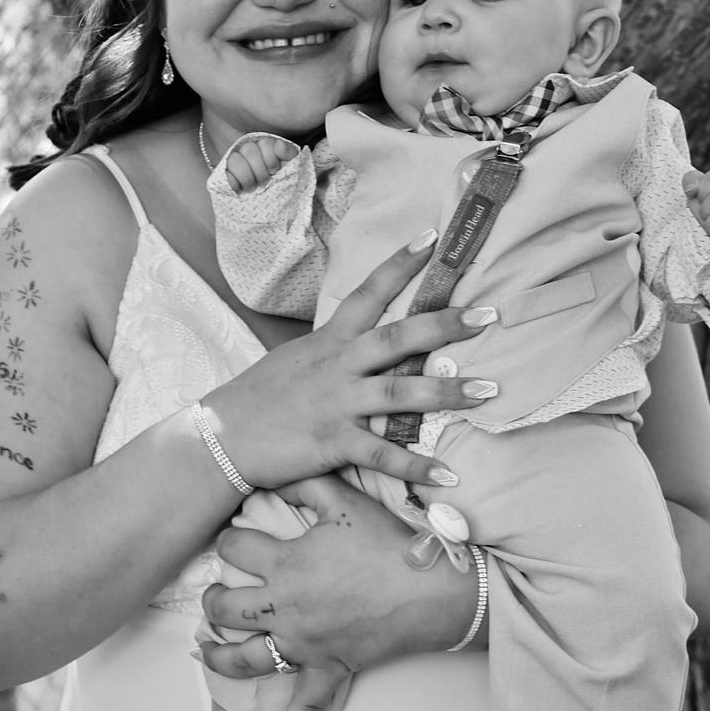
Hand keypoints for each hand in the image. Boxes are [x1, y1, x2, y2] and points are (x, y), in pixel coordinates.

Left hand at [198, 473, 483, 710]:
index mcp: (285, 564)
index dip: (229, 539)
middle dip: (212, 598)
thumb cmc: (389, 543)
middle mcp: (284, 607)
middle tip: (214, 594)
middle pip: (225, 606)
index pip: (234, 547)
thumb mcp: (346, 501)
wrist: (432, 590)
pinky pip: (305, 709)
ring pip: (245, 658)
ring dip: (220, 655)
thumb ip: (306, 485)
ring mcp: (303, 644)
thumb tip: (277, 475)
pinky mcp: (327, 670)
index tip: (234, 538)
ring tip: (207, 650)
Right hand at [206, 233, 497, 490]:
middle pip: (398, 338)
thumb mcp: (297, 360)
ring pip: (400, 394)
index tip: (433, 237)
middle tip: (488, 315)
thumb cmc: (259, 398)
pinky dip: (416, 465)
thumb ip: (335, 351)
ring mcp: (337, 404)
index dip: (400, 265)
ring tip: (488, 390)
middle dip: (445, 325)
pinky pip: (383, 454)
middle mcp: (338, 366)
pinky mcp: (333, 443)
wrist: (221, 436)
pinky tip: (449, 473)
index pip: (368, 293)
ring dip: (447, 393)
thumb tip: (365, 341)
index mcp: (330, 341)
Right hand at [226, 135, 298, 192]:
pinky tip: (241, 190)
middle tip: (265, 183)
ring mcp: (235, 163)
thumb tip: (279, 145)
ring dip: (246, 177)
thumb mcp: (291, 169)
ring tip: (253, 188)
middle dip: (260, 171)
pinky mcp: (225, 176)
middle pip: (249, 150)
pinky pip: (225, 175)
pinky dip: (233, 183)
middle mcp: (249, 151)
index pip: (265, 144)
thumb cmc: (282, 185)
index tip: (274, 172)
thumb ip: (288, 154)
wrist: (272, 208)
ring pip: (235, 160)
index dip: (271, 159)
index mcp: (265, 147)